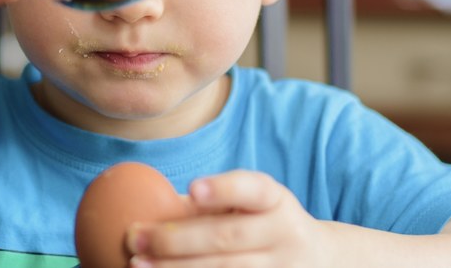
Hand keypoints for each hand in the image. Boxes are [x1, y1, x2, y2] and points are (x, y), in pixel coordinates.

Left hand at [126, 170, 330, 267]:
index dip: (223, 189)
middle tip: (134, 237)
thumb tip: (141, 202)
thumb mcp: (246, 204)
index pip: (252, 189)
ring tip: (138, 263)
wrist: (317, 259)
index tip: (193, 190)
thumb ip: (206, 203)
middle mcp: (284, 233)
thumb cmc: (258, 222)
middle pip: (227, 236)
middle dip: (175, 239)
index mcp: (274, 199)